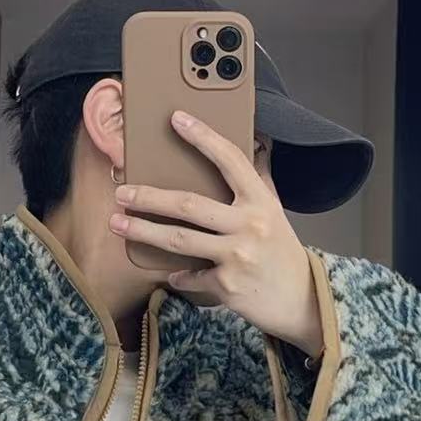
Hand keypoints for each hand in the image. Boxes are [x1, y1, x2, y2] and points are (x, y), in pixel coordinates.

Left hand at [107, 109, 324, 356]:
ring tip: (118, 224)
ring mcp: (237, 256)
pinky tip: (171, 273)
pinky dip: (178, 275)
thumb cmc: (282, 252)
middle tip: (122, 192)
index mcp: (260, 201)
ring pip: (179, 240)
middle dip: (149, 198)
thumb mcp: (275, 212)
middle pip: (188, 205)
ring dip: (142, 232)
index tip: (176, 120)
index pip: (230, 160)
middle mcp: (249, 225)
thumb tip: (256, 144)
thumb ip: (260, 180)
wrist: (301, 300)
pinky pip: (190, 275)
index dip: (203, 137)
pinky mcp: (227, 285)